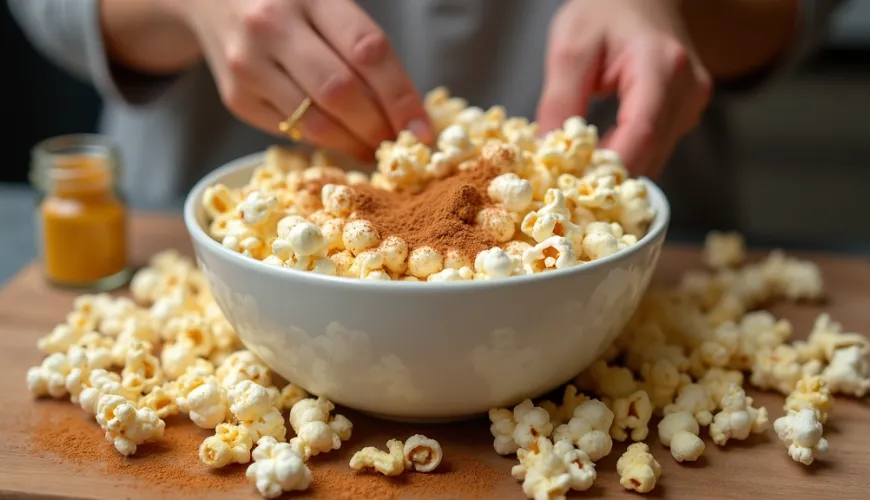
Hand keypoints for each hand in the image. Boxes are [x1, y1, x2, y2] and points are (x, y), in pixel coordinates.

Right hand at [173, 0, 432, 157]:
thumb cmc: (288, 2)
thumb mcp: (325, 2)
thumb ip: (362, 45)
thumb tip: (408, 110)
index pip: (367, 51)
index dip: (401, 95)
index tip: (422, 129)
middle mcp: (273, 26)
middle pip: (341, 92)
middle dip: (378, 127)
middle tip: (398, 143)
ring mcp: (249, 65)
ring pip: (315, 123)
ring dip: (354, 143)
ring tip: (374, 147)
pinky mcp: (236, 98)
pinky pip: (292, 132)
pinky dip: (324, 141)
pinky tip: (340, 139)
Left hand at [537, 0, 711, 176]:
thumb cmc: (604, 10)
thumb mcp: (570, 49)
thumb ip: (560, 102)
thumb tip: (549, 154)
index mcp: (662, 67)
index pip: (641, 135)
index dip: (608, 170)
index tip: (574, 189)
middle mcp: (687, 89)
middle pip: (650, 154)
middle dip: (607, 176)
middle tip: (567, 186)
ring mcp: (692, 102)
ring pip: (654, 157)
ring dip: (617, 169)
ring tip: (579, 167)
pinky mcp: (687, 110)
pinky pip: (656, 147)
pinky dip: (628, 156)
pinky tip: (600, 152)